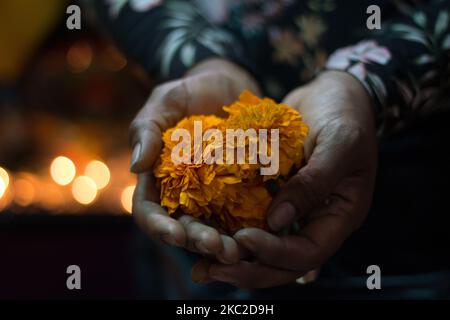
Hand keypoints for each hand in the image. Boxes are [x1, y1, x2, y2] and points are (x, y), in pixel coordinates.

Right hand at [131, 58, 259, 263]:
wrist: (229, 87)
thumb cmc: (191, 92)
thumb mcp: (165, 101)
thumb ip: (147, 128)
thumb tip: (136, 166)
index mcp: (158, 179)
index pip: (149, 212)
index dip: (158, 227)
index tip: (174, 235)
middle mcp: (184, 194)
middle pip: (184, 228)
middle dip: (198, 241)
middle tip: (219, 248)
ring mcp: (213, 196)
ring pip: (214, 228)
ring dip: (225, 244)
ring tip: (241, 250)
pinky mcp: (240, 191)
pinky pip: (243, 214)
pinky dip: (249, 228)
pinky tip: (262, 234)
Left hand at [192, 71, 377, 287]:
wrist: (331, 94)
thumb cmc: (345, 114)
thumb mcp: (339, 143)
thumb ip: (314, 182)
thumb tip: (277, 220)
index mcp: (338, 215)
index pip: (308, 252)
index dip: (276, 252)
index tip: (243, 238)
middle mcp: (314, 220)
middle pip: (282, 262)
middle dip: (248, 268)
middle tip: (211, 270)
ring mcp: (293, 210)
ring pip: (264, 247)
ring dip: (234, 257)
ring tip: (200, 265)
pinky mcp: (273, 195)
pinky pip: (251, 220)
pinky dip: (229, 230)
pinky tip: (203, 232)